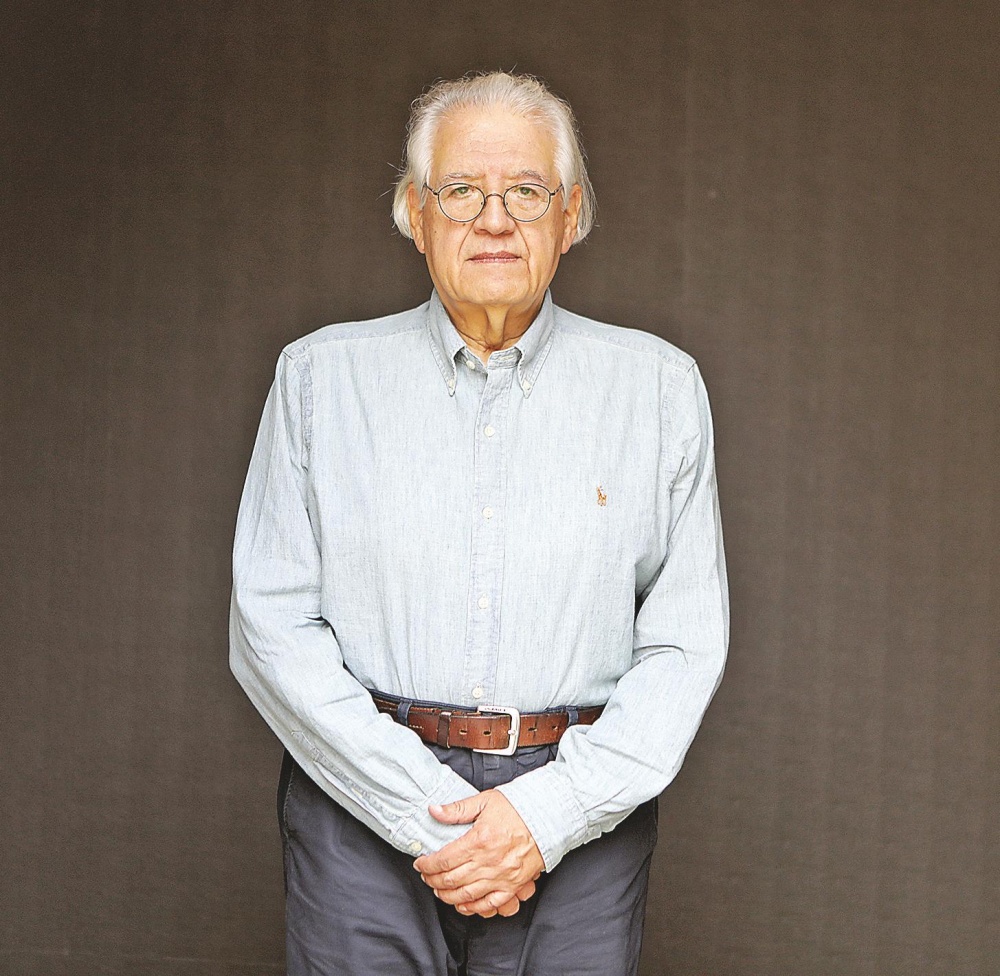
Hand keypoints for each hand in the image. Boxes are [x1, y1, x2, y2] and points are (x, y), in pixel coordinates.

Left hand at [414, 790, 543, 916]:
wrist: (546, 817)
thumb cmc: (517, 808)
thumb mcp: (484, 801)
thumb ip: (457, 809)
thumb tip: (434, 811)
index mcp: (478, 841)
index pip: (443, 860)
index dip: (427, 864)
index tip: (420, 863)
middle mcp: (488, 862)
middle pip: (451, 880)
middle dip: (433, 880)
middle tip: (426, 876)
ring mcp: (500, 876)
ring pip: (466, 895)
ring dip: (448, 896)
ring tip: (439, 890)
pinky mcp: (512, 885)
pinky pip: (489, 904)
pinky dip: (473, 908)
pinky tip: (463, 905)